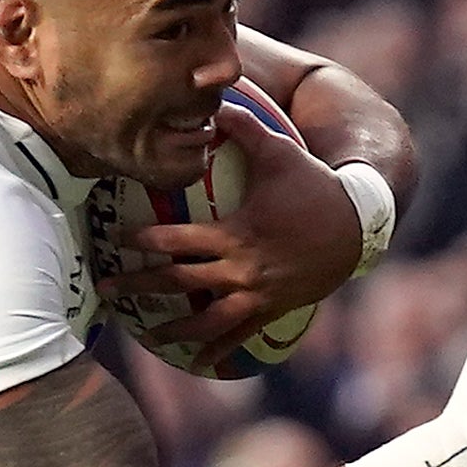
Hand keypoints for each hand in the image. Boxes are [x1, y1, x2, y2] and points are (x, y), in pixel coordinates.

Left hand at [103, 99, 365, 370]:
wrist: (359, 226)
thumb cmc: (314, 186)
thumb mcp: (279, 151)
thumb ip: (243, 128)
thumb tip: (212, 103)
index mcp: (235, 234)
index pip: (177, 240)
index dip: (144, 242)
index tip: (115, 242)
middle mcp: (241, 270)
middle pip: (179, 283)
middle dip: (139, 286)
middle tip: (107, 291)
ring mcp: (257, 294)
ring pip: (206, 321)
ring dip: (174, 330)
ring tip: (149, 337)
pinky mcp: (273, 309)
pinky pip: (240, 334)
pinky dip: (219, 349)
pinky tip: (200, 363)